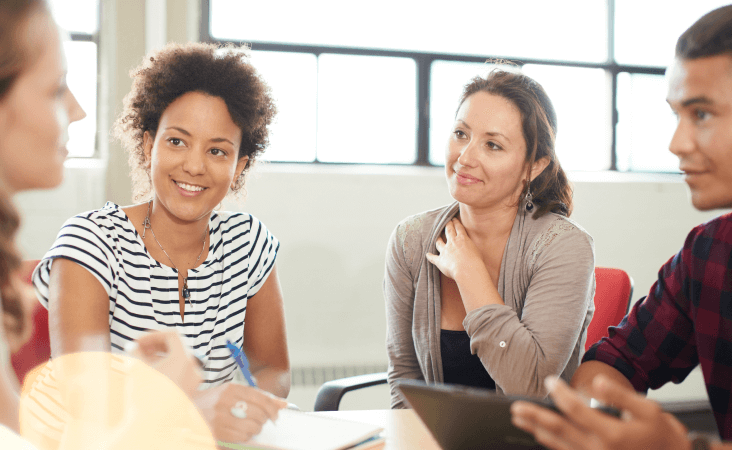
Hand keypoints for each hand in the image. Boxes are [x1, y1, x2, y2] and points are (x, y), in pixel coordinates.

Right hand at [127, 330, 201, 396]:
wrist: (154, 425)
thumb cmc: (145, 395)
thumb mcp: (137, 368)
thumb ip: (135, 351)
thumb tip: (133, 345)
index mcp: (184, 358)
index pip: (171, 335)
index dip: (153, 335)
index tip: (137, 341)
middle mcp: (193, 367)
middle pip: (176, 346)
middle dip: (156, 344)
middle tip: (139, 347)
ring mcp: (194, 379)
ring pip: (179, 358)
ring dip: (161, 355)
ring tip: (143, 359)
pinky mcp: (191, 389)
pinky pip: (181, 370)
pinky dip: (168, 366)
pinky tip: (152, 370)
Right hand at [193, 382, 286, 442]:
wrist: (187, 410)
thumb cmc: (216, 401)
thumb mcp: (234, 393)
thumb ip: (259, 397)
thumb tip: (283, 404)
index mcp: (231, 389)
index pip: (259, 397)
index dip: (272, 407)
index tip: (276, 414)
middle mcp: (225, 401)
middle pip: (257, 413)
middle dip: (264, 419)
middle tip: (263, 421)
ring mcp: (219, 418)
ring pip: (251, 426)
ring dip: (256, 429)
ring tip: (252, 426)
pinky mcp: (216, 432)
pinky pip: (241, 437)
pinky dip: (246, 436)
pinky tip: (242, 432)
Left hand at [426, 218, 484, 282]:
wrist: (467, 270)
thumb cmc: (475, 261)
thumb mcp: (476, 250)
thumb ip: (471, 246)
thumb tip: (470, 247)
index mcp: (462, 239)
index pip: (458, 228)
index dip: (456, 223)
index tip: (454, 219)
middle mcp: (452, 242)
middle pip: (448, 231)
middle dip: (447, 225)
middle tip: (446, 222)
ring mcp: (445, 251)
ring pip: (439, 242)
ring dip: (437, 239)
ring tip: (437, 236)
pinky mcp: (440, 260)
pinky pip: (433, 258)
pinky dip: (430, 256)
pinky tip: (427, 255)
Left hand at [510, 376, 690, 449]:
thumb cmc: (663, 436)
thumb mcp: (649, 410)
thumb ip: (620, 395)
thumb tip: (596, 383)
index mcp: (611, 433)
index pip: (575, 411)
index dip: (560, 394)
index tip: (550, 381)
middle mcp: (599, 449)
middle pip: (558, 430)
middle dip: (535, 416)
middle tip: (516, 407)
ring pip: (557, 444)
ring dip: (536, 430)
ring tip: (520, 419)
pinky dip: (549, 444)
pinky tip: (539, 436)